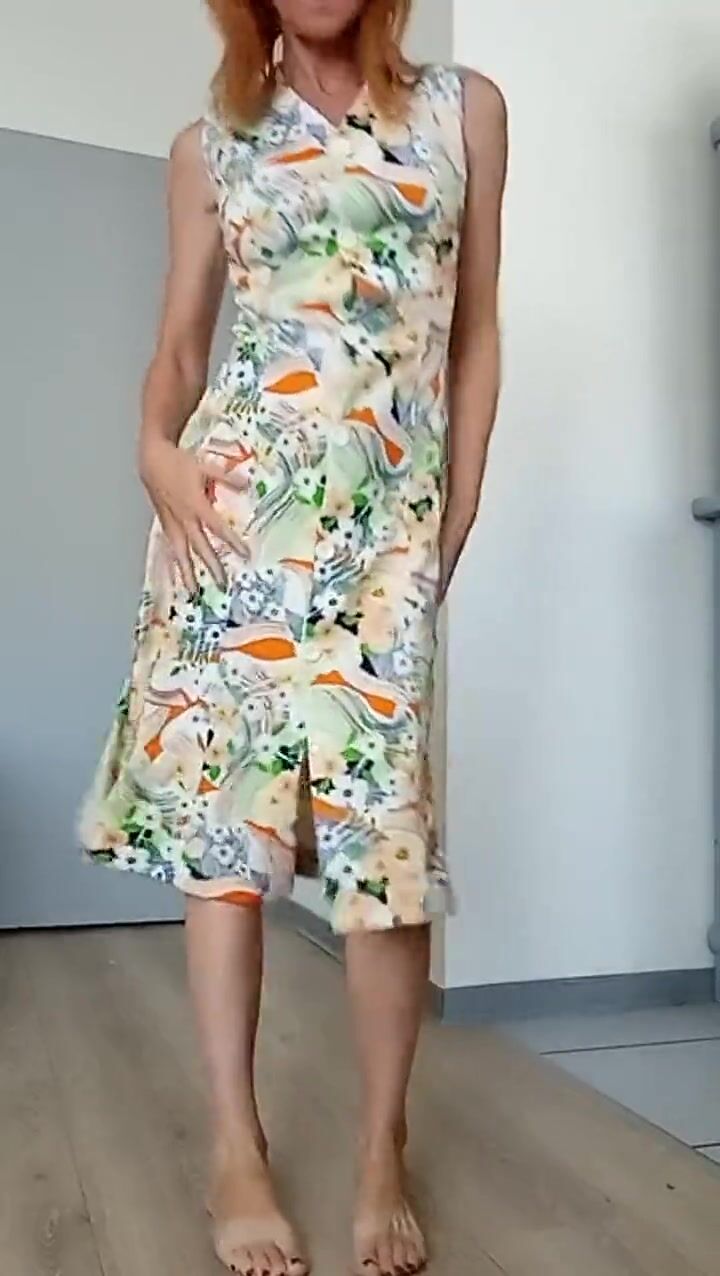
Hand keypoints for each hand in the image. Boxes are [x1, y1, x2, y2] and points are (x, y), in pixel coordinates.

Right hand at [139, 438, 240, 592]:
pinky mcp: (165, 524)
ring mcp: (172, 523)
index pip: (217, 527)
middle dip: (211, 565)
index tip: (245, 555)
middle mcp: (183, 518)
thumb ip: (226, 477)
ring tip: (194, 592)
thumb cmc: (179, 462)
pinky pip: (172, 548)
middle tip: (222, 585)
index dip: (232, 541)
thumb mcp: (205, 466)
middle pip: (199, 546)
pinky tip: (181, 577)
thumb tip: (248, 484)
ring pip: (180, 552)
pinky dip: (176, 563)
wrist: (151, 460)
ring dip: (187, 573)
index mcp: (196, 504)